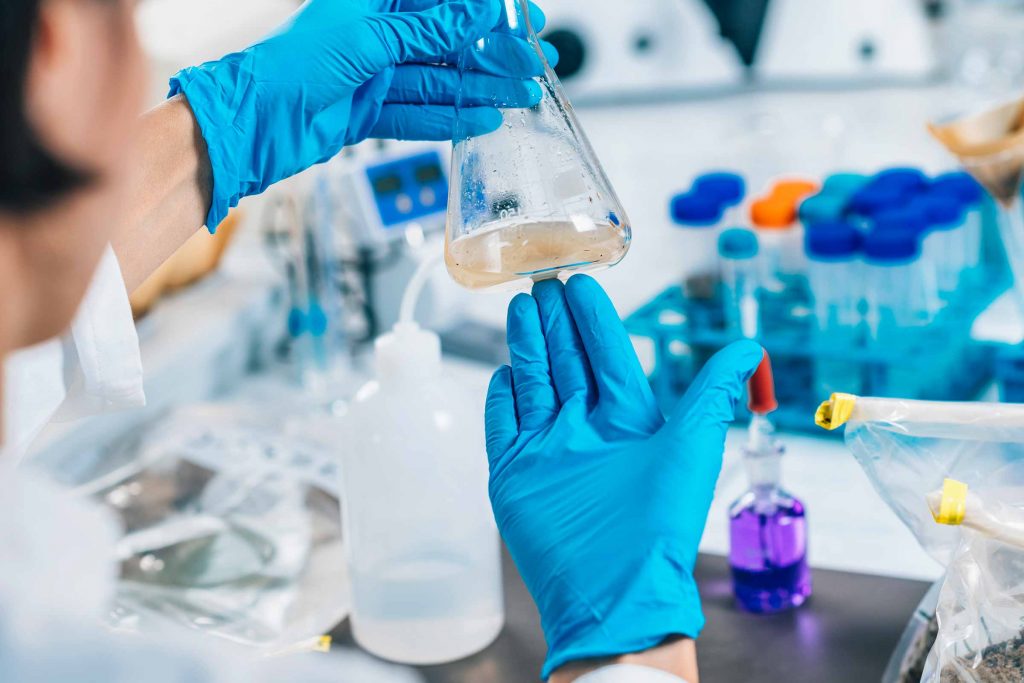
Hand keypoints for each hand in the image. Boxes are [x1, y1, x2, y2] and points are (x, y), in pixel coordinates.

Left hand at [170, 0, 557, 230]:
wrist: (255, 123)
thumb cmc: (293, 65)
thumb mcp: (371, 38)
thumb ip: (428, 29)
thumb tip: (477, 12)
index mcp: (372, 2)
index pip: (442, 3)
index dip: (485, 11)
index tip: (522, 20)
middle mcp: (375, 36)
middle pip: (446, 44)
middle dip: (490, 56)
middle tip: (531, 67)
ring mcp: (373, 75)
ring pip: (438, 81)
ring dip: (479, 90)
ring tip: (519, 97)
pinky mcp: (369, 112)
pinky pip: (419, 114)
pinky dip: (449, 119)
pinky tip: (481, 120)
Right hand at [485, 276, 762, 679]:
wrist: (613, 588)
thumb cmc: (658, 523)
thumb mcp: (692, 445)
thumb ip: (713, 391)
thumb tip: (750, 347)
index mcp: (629, 421)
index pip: (607, 355)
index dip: (595, 319)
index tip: (583, 281)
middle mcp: (587, 431)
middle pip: (567, 361)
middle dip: (556, 321)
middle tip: (543, 278)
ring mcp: (548, 451)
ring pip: (535, 383)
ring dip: (528, 345)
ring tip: (521, 305)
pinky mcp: (515, 474)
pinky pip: (504, 425)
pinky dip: (502, 397)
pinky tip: (503, 371)